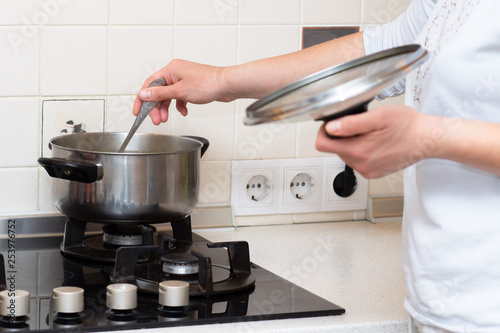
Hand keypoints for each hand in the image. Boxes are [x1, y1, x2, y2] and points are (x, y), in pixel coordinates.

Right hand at [133, 59, 228, 124]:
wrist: (227, 85)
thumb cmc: (208, 84)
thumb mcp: (179, 91)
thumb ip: (160, 94)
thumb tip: (144, 94)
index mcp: (171, 69)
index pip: (150, 84)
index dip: (142, 98)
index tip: (138, 111)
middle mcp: (176, 72)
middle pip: (159, 91)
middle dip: (156, 107)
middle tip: (156, 120)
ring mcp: (185, 79)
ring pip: (169, 95)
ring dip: (167, 108)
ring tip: (165, 119)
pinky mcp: (192, 86)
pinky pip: (180, 97)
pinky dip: (180, 105)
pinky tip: (184, 112)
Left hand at [315, 105, 432, 177]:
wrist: (428, 139)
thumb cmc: (408, 126)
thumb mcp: (378, 117)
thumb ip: (351, 123)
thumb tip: (330, 128)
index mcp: (359, 151)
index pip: (322, 144)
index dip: (324, 131)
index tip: (333, 123)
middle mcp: (361, 165)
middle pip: (334, 149)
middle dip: (341, 135)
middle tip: (359, 125)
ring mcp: (367, 171)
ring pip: (345, 154)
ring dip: (352, 142)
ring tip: (370, 133)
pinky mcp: (373, 173)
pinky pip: (357, 160)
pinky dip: (361, 150)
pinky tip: (375, 142)